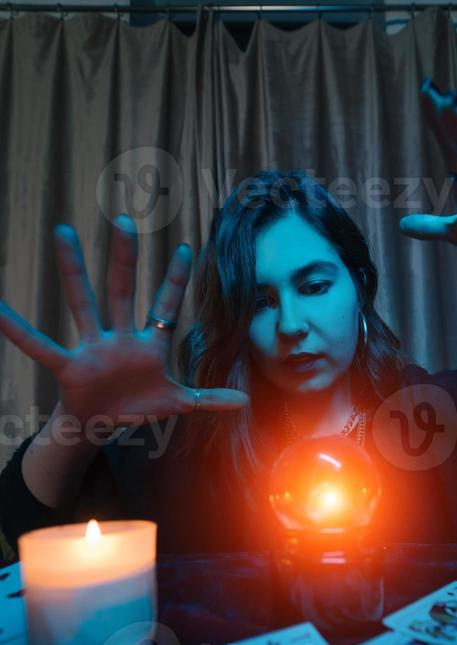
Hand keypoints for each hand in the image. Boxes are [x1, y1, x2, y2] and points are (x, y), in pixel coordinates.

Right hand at [0, 215, 249, 428]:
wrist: (103, 426)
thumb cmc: (138, 407)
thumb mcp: (178, 404)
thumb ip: (210, 399)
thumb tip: (245, 400)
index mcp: (149, 345)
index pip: (166, 307)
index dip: (176, 281)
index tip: (186, 249)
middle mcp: (120, 338)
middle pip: (123, 290)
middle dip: (125, 257)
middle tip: (124, 219)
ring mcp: (93, 348)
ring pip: (83, 302)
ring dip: (73, 270)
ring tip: (63, 232)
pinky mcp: (69, 366)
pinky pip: (39, 345)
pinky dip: (15, 329)